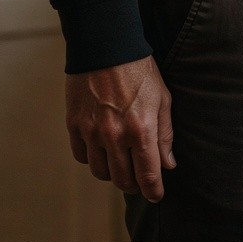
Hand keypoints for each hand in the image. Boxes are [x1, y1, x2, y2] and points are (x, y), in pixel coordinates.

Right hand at [65, 55, 174, 201]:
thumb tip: (168, 165)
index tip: (156, 195)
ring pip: (100, 172)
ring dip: (112, 173)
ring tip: (121, 164)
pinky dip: (92, 158)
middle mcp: (115, 136)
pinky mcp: (74, 125)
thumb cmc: (140, 71)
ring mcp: (92, 132)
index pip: (147, 176)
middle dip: (134, 184)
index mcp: (141, 130)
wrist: (107, 46)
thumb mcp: (162, 98)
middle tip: (139, 180)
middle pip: (122, 180)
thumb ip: (165, 134)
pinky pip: (82, 156)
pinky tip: (102, 150)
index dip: (153, 191)